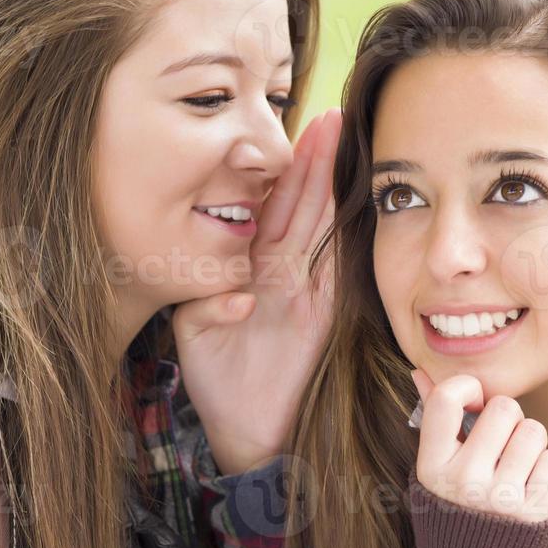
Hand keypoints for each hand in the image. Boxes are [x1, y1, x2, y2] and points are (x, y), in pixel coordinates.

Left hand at [173, 109, 341, 475]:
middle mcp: (286, 275)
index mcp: (255, 270)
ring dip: (330, 185)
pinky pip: (335, 269)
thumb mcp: (196, 330)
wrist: (249, 434)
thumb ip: (205, 298)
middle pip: (304, 206)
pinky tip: (352, 201)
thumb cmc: (221, 383)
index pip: (272, 210)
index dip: (282, 171)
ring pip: (321, 228)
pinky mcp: (323, 317)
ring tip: (340, 137)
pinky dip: (343, 238)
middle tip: (331, 114)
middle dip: (315, 160)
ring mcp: (308, 293)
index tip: (292, 129)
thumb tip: (232, 290)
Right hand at [410, 369, 547, 523]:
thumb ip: (433, 419)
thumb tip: (421, 372)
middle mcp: (463, 481)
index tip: (475, 404)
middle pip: (504, 408)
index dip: (468, 388)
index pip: (446, 398)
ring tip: (514, 465)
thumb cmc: (454, 510)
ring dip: (529, 442)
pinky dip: (545, 469)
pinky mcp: (533, 512)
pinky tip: (527, 486)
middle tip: (500, 443)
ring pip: (533, 430)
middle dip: (508, 418)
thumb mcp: (433, 470)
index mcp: (432, 466)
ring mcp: (500, 498)